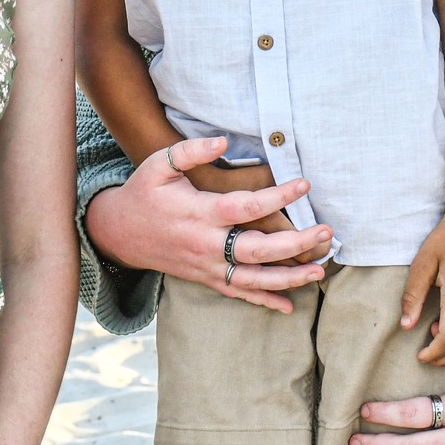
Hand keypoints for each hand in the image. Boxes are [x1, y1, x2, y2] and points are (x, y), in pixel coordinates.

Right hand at [84, 136, 331, 312]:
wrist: (118, 234)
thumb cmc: (143, 194)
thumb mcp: (158, 165)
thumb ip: (189, 151)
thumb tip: (222, 139)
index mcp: (199, 213)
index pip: (246, 207)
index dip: (277, 196)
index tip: (304, 184)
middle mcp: (206, 245)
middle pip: (257, 250)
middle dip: (295, 244)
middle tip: (326, 232)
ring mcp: (207, 267)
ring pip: (253, 279)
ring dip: (289, 278)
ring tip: (320, 271)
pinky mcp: (206, 279)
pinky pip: (239, 294)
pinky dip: (265, 301)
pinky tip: (290, 305)